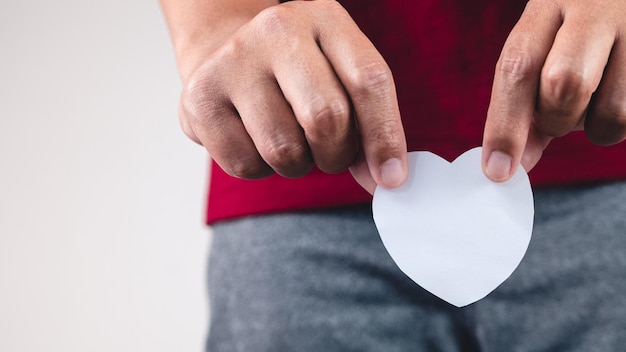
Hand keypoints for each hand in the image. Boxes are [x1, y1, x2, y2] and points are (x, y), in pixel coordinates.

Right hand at [179, 0, 406, 192]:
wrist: (225, 54)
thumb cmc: (296, 74)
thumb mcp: (340, 77)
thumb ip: (369, 123)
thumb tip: (387, 179)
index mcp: (324, 18)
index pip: (368, 82)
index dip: (385, 137)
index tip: (391, 178)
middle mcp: (276, 30)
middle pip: (326, 119)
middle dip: (336, 154)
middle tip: (330, 153)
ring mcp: (233, 62)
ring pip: (284, 150)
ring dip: (297, 164)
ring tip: (289, 140)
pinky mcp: (200, 97)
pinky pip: (246, 165)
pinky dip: (260, 169)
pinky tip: (255, 140)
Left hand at [482, 0, 625, 180]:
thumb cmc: (577, 26)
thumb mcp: (543, 47)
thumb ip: (523, 102)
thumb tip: (510, 164)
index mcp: (549, 4)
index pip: (518, 67)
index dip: (505, 125)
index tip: (498, 169)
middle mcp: (596, 11)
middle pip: (564, 86)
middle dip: (553, 120)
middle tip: (554, 118)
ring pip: (612, 112)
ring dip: (593, 126)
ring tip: (592, 98)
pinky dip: (618, 121)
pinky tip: (615, 91)